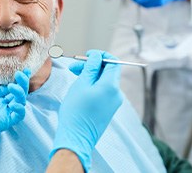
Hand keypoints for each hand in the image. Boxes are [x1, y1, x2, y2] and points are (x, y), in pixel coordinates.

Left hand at [0, 67, 29, 159]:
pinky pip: (17, 116)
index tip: (23, 69)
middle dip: (22, 83)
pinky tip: (13, 102)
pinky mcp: (1, 122)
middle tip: (21, 74)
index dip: (18, 79)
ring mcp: (1, 113)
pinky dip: (20, 109)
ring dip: (21, 93)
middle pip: (17, 93)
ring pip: (20, 103)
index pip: (9, 87)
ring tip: (12, 86)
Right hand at [50, 50, 122, 171]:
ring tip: (74, 76)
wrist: (76, 137)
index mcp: (111, 86)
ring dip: (91, 75)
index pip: (113, 62)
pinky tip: (80, 87)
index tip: (87, 55)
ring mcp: (114, 102)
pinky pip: (103, 91)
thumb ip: (91, 68)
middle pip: (108, 71)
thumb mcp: (81, 84)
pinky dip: (93, 85)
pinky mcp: (109, 108)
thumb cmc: (76, 111)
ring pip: (104, 81)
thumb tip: (97, 56)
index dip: (100, 56)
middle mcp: (116, 93)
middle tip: (74, 66)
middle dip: (92, 66)